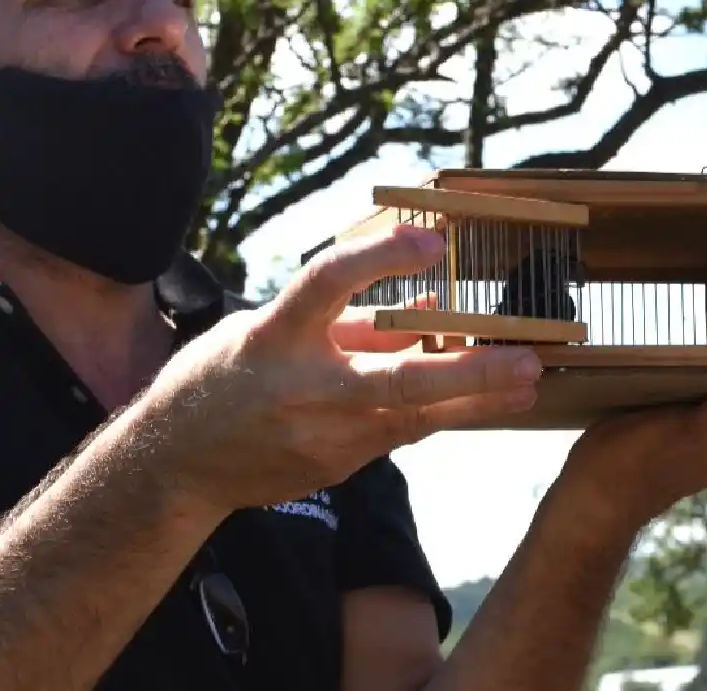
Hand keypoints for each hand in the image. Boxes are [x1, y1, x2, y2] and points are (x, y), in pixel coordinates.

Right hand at [130, 224, 543, 513]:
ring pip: (417, 416)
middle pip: (399, 380)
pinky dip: (444, 413)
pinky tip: (487, 400)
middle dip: (470, 371)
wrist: (178, 465)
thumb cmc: (224, 378)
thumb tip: (426, 304)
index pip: (329, 282)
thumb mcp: (267, 328)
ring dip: (478, 398)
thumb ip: (344, 319)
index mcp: (275, 334)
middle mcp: (305, 387)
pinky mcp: (339, 465)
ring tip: (529, 381)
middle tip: (526, 359)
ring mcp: (325, 435)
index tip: (433, 240)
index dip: (381, 257)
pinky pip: (402, 432)